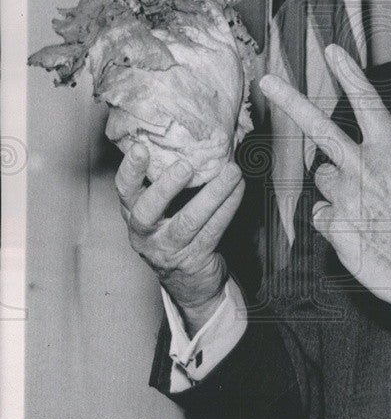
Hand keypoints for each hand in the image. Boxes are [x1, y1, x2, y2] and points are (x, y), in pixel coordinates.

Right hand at [115, 144, 244, 335]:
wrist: (189, 281)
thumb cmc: (175, 230)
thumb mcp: (162, 209)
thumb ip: (167, 180)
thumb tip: (193, 137)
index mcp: (133, 213)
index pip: (124, 191)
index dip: (130, 170)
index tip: (139, 148)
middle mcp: (145, 233)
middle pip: (148, 211)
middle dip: (166, 187)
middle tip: (185, 165)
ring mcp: (168, 249)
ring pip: (189, 221)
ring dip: (213, 194)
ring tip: (231, 171)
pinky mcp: (194, 259)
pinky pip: (213, 230)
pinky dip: (228, 207)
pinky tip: (239, 189)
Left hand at [260, 44, 390, 338]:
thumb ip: (383, 166)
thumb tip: (348, 165)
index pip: (369, 105)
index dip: (350, 75)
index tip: (333, 52)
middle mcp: (367, 169)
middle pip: (321, 130)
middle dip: (291, 102)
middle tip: (267, 82)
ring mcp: (348, 198)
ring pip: (322, 182)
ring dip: (336, 193)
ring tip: (368, 216)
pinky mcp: (336, 229)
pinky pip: (322, 216)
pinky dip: (335, 225)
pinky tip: (361, 237)